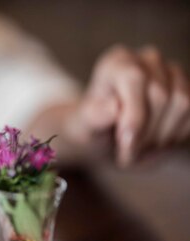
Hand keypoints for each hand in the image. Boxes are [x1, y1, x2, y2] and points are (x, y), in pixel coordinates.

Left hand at [69, 45, 189, 165]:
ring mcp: (173, 72)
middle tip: (127, 156)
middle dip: (146, 134)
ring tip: (139, 149)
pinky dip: (176, 136)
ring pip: (183, 104)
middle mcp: (147, 59)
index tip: (124, 146)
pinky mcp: (189, 89)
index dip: (134, 117)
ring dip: (162, 137)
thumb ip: (95, 116)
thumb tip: (114, 107)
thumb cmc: (93, 127)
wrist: (107, 135)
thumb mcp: (85, 126)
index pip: (135, 79)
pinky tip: (155, 143)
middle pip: (161, 96)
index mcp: (117, 62)